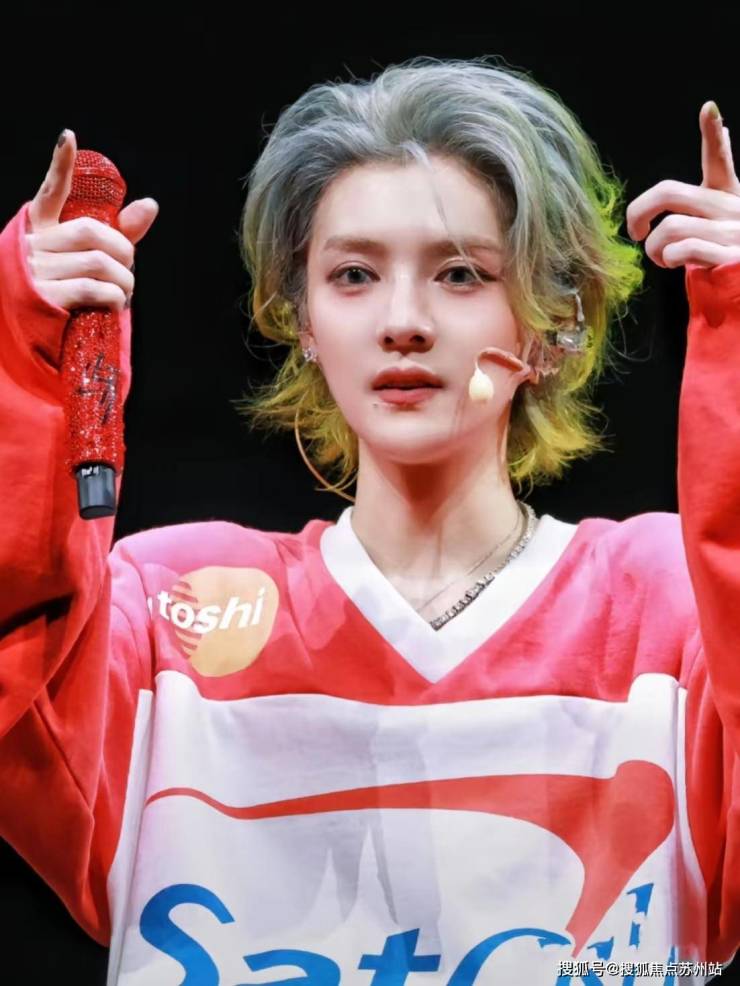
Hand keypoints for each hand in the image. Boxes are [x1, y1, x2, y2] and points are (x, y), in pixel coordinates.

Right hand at [26, 129, 158, 311]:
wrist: (33, 331)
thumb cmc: (64, 288)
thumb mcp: (87, 258)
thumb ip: (119, 233)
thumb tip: (150, 204)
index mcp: (40, 227)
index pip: (51, 192)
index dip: (60, 166)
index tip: (69, 138)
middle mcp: (33, 244)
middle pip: (92, 233)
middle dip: (123, 252)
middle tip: (127, 268)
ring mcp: (36, 270)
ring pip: (97, 263)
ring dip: (124, 280)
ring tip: (123, 291)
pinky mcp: (45, 298)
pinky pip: (92, 289)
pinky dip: (115, 297)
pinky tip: (115, 303)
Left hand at [626, 102, 739, 268]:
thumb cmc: (721, 255)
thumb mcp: (716, 219)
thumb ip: (711, 184)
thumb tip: (722, 126)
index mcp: (727, 195)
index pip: (719, 160)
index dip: (712, 134)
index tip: (707, 109)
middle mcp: (731, 208)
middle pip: (669, 192)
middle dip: (639, 211)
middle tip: (636, 232)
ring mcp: (732, 232)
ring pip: (670, 227)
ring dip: (654, 249)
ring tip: (662, 258)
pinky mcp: (728, 257)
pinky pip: (682, 250)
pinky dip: (669, 260)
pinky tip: (674, 265)